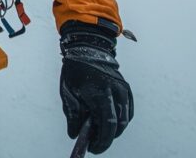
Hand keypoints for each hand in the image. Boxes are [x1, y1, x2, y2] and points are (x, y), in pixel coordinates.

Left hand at [59, 21, 132, 153]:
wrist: (88, 47)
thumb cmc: (75, 70)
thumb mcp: (67, 91)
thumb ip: (72, 115)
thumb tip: (75, 135)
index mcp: (99, 92)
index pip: (106, 124)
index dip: (101, 141)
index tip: (94, 149)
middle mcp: (115, 91)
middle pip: (118, 125)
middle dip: (107, 138)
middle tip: (96, 144)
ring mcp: (123, 89)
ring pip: (125, 120)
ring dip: (114, 130)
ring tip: (99, 132)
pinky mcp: (127, 88)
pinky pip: (128, 111)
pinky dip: (121, 121)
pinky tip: (109, 124)